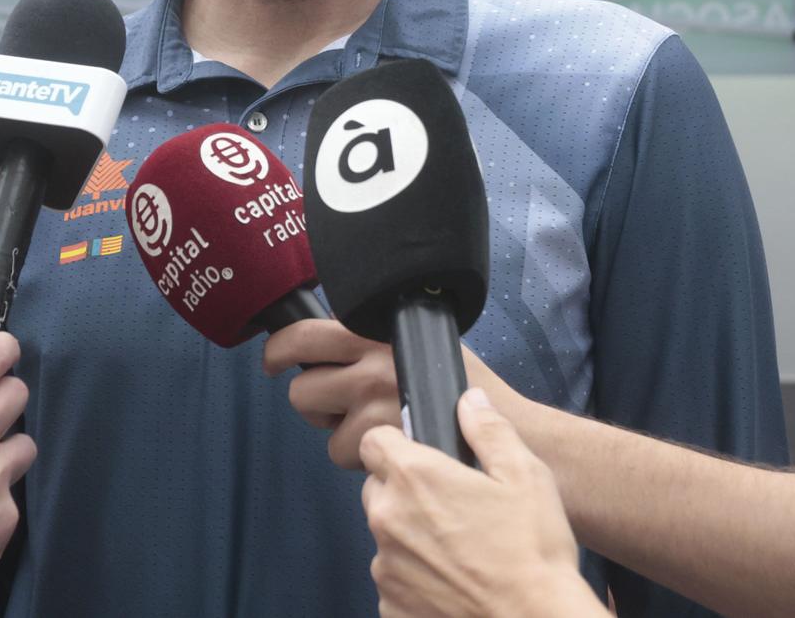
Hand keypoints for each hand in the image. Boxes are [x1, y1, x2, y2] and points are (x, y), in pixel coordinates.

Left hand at [264, 318, 496, 470]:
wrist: (520, 437)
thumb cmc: (475, 393)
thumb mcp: (428, 342)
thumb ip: (382, 335)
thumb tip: (339, 330)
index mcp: (380, 334)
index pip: (305, 335)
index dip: (280, 350)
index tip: (274, 360)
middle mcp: (373, 369)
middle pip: (302, 391)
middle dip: (316, 404)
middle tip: (339, 407)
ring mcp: (376, 413)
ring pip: (324, 434)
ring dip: (343, 438)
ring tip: (381, 432)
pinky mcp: (382, 452)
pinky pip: (348, 461)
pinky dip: (364, 465)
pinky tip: (397, 451)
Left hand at [361, 390, 602, 617]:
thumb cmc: (533, 551)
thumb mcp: (525, 475)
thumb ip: (490, 430)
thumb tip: (469, 400)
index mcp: (413, 477)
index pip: (372, 441)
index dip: (396, 445)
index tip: (421, 457)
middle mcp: (388, 519)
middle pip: (377, 490)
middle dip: (404, 493)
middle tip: (450, 507)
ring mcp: (386, 567)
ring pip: (386, 537)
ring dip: (411, 538)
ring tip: (459, 551)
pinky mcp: (390, 607)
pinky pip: (394, 580)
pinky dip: (415, 579)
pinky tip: (453, 582)